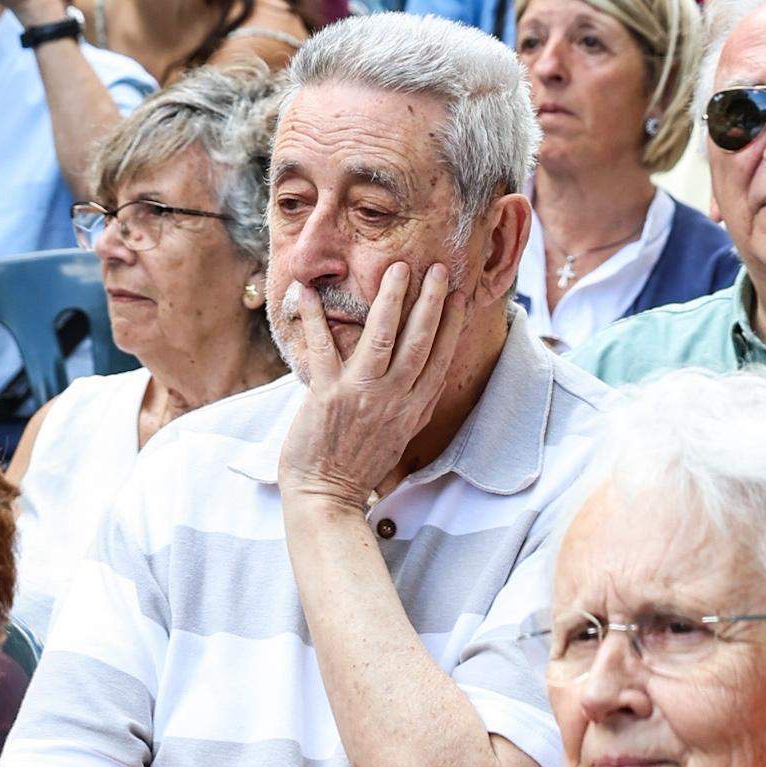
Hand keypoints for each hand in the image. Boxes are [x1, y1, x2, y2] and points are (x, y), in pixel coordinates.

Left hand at [275, 264, 464, 512]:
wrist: (326, 497)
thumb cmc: (360, 465)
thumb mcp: (400, 436)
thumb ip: (411, 404)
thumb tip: (424, 374)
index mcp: (413, 410)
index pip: (439, 360)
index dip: (451, 326)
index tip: (460, 296)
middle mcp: (394, 400)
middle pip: (419, 342)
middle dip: (430, 302)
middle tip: (437, 269)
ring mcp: (361, 395)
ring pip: (383, 338)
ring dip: (391, 299)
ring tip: (397, 268)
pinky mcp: (327, 395)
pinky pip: (322, 347)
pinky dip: (314, 317)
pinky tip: (306, 291)